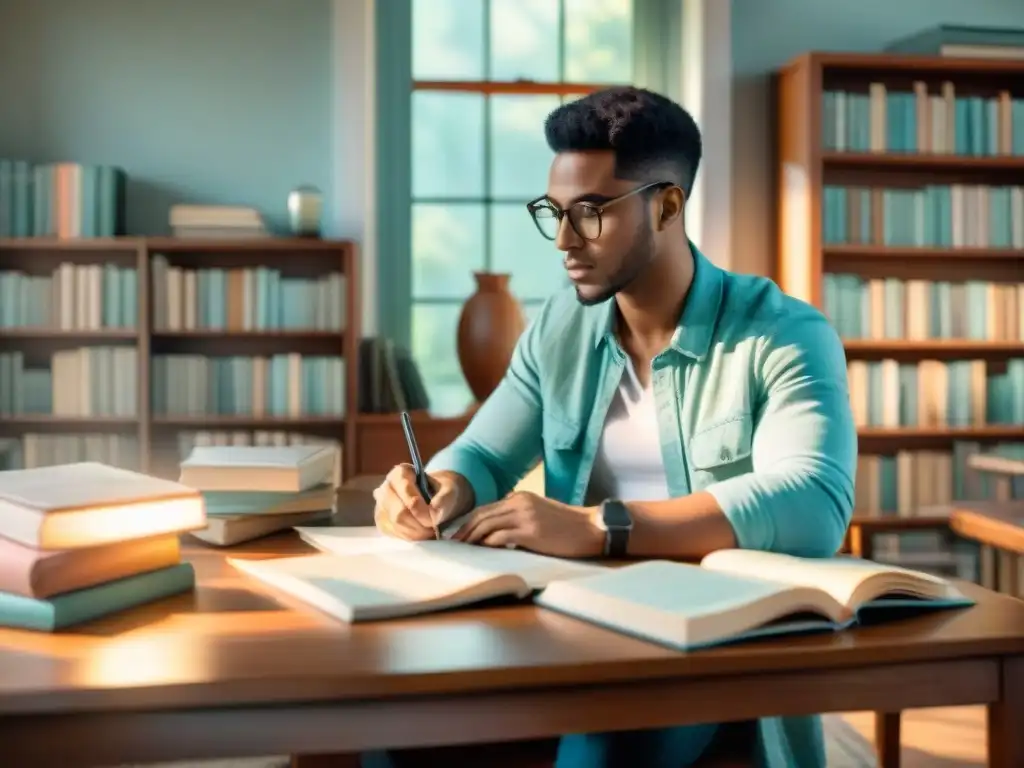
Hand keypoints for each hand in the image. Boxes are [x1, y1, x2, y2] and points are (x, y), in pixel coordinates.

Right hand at [372, 465, 464, 540]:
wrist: (438, 497)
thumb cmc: (442, 490)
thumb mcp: (450, 490)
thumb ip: (444, 501)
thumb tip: (433, 517)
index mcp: (400, 473)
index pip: (408, 499)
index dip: (423, 513)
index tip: (435, 521)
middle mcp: (386, 488)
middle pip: (399, 514)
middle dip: (420, 526)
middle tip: (434, 529)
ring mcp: (381, 506)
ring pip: (396, 526)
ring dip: (416, 534)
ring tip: (430, 531)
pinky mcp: (383, 522)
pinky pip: (395, 535)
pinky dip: (411, 538)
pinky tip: (420, 533)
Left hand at [452, 491, 603, 557]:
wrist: (590, 528)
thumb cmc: (567, 525)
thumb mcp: (539, 513)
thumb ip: (518, 516)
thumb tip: (498, 532)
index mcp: (519, 497)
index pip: (486, 508)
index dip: (469, 521)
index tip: (458, 534)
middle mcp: (519, 502)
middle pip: (481, 515)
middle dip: (464, 530)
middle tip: (452, 543)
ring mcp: (524, 516)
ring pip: (487, 524)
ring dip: (471, 538)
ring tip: (462, 549)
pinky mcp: (531, 531)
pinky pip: (500, 536)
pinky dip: (487, 543)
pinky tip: (481, 551)